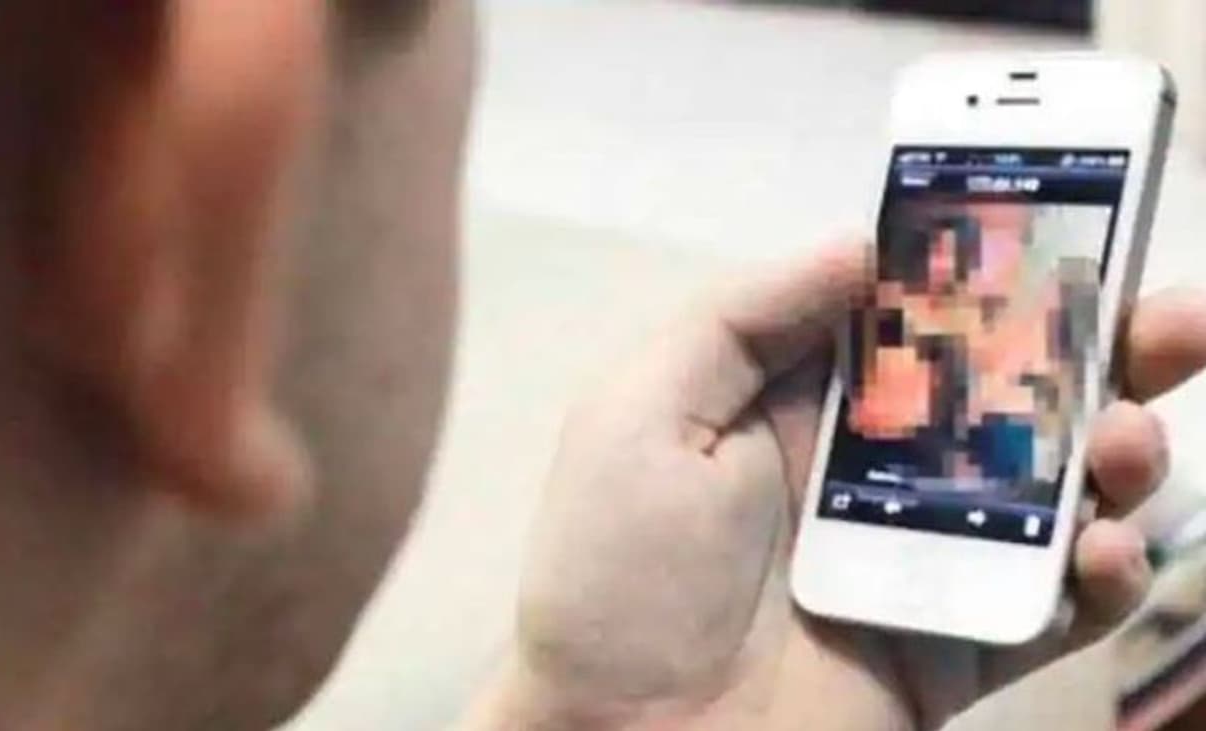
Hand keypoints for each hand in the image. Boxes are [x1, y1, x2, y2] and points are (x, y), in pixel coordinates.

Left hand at [469, 238, 1205, 730]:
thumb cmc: (617, 571)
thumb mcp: (641, 413)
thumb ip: (744, 317)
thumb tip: (860, 242)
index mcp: (804, 398)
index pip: (920, 315)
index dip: (993, 271)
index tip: (1068, 225)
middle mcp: (877, 466)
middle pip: (1012, 391)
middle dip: (1101, 348)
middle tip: (1170, 319)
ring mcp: (927, 556)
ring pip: (1058, 489)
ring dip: (1119, 454)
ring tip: (1126, 444)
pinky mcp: (958, 643)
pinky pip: (1057, 605)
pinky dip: (1105, 575)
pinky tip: (1105, 552)